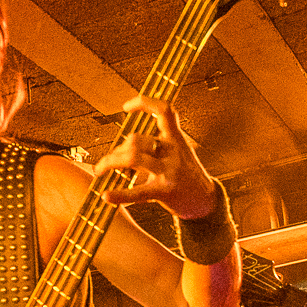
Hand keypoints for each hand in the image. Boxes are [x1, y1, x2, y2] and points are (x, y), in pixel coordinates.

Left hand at [94, 97, 218, 219]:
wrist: (207, 203)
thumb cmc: (186, 177)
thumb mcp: (178, 154)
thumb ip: (155, 147)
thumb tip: (123, 147)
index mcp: (177, 139)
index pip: (164, 111)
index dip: (144, 103)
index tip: (125, 107)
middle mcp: (173, 151)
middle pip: (136, 140)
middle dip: (115, 150)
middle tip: (105, 163)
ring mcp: (169, 171)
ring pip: (133, 158)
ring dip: (110, 162)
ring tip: (99, 171)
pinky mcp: (165, 191)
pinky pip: (138, 192)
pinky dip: (120, 195)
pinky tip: (106, 196)